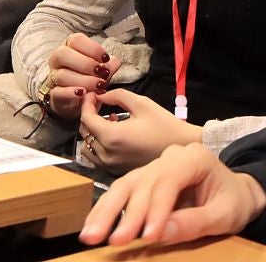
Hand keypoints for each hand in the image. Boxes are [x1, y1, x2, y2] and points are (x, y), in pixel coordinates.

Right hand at [43, 32, 111, 121]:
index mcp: (69, 47)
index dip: (92, 48)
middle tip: (102, 72)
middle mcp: (57, 60)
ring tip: (99, 86)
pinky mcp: (54, 95)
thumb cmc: (91, 78)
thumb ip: (109, 64)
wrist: (80, 100)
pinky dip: (71, 93)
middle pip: (63, 54)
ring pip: (61, 75)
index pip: (76, 40)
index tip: (105, 58)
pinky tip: (83, 93)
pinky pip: (58, 92)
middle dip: (86, 63)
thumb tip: (113, 62)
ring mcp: (53, 78)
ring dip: (84, 80)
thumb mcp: (102, 68)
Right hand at [77, 143, 265, 247]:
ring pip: (126, 184)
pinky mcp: (146, 179)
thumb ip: (194, 223)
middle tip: (113, 241)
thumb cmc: (233, 203)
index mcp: (195, 158)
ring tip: (90, 235)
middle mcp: (172, 156)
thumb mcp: (224, 216)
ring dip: (107, 211)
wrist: (236, 194)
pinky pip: (123, 191)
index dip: (155, 209)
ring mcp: (157, 166)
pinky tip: (92, 227)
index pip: (169, 180)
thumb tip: (160, 234)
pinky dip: (106, 210)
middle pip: (144, 181)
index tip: (147, 237)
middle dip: (127, 214)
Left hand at [78, 88, 201, 174]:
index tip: (94, 94)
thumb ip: (118, 96)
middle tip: (100, 103)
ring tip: (107, 120)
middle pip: (84, 132)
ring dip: (92, 132)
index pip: (86, 118)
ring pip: (86, 147)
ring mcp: (110, 165)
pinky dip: (97, 145)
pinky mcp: (114, 170)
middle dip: (89, 115)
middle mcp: (106, 154)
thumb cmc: (164, 124)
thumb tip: (101, 94)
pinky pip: (95, 157)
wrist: (181, 147)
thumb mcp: (142, 103)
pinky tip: (113, 134)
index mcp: (112, 137)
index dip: (87, 104)